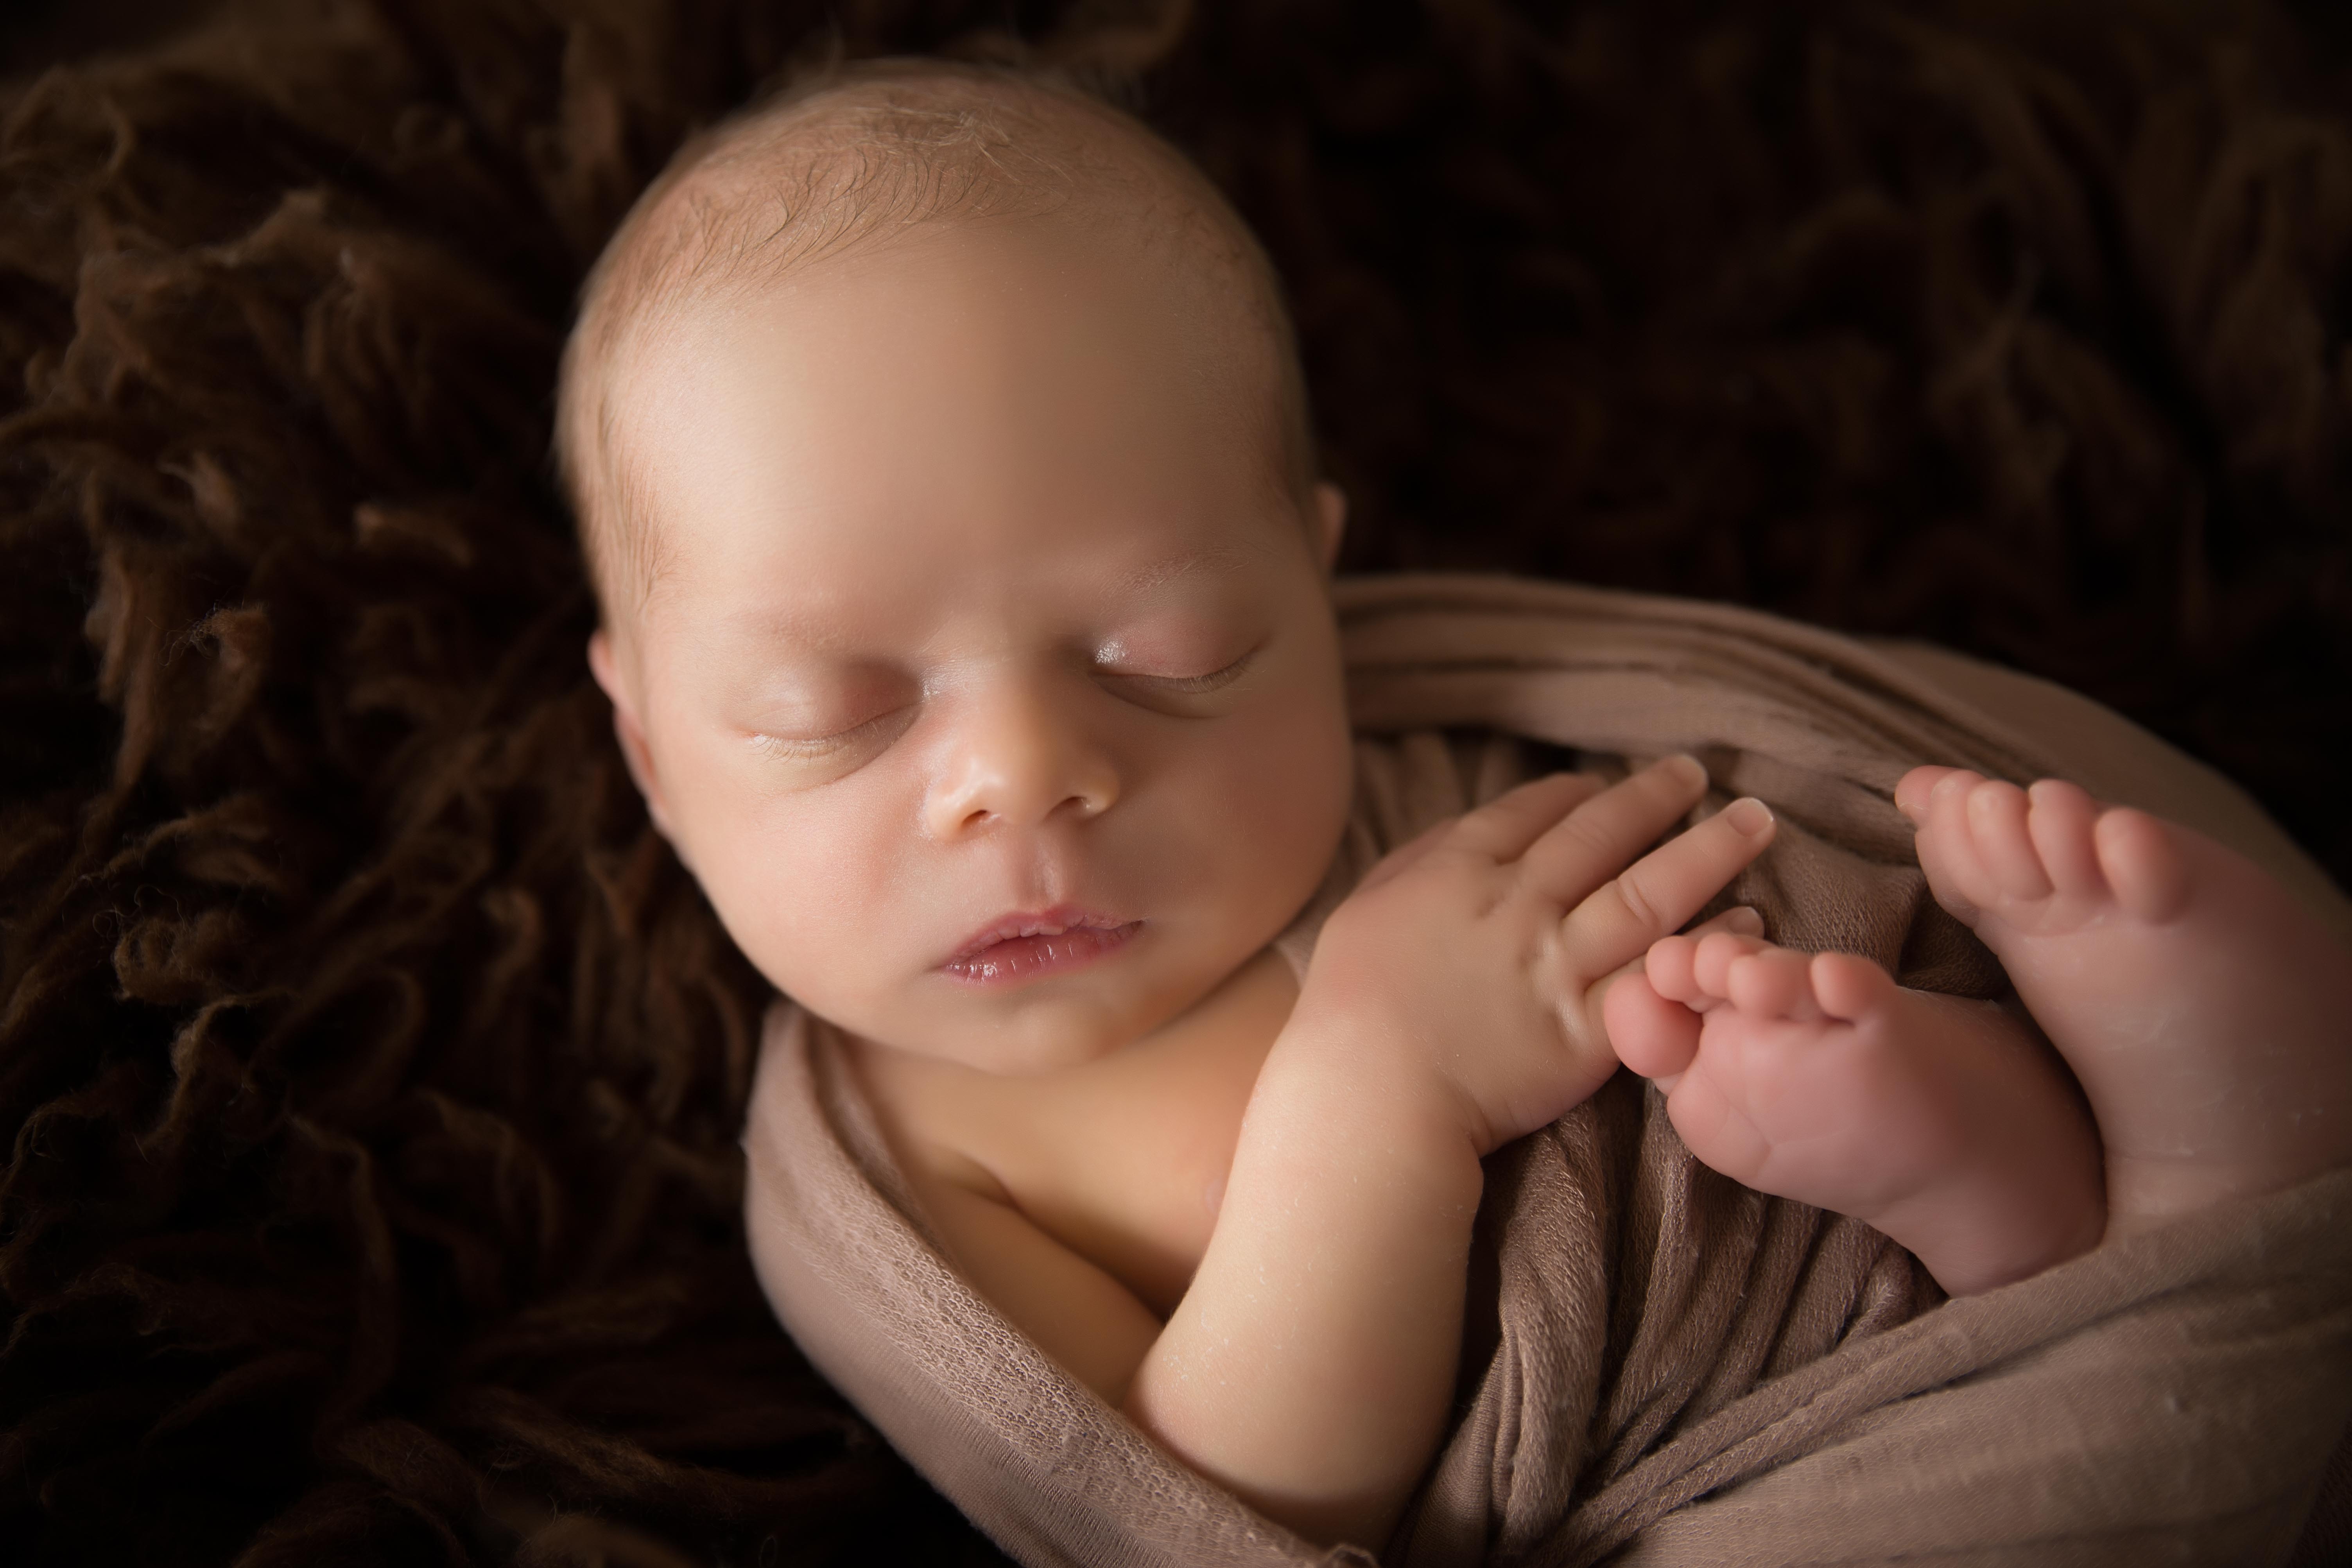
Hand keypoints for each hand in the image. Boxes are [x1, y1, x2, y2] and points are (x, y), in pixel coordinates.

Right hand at [1291, 755, 1776, 1154]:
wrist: (1368, 1095)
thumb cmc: (1346, 1011)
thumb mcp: (1363, 911)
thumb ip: (1417, 864)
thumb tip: (1462, 832)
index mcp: (1459, 873)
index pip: (1530, 813)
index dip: (1573, 793)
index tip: (1602, 783)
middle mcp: (1518, 906)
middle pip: (1602, 835)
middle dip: (1655, 796)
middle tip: (1697, 773)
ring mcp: (1558, 967)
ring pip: (1650, 892)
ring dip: (1709, 850)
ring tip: (1756, 823)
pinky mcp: (1588, 1032)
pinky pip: (1660, 977)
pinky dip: (1708, 944)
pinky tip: (1748, 923)